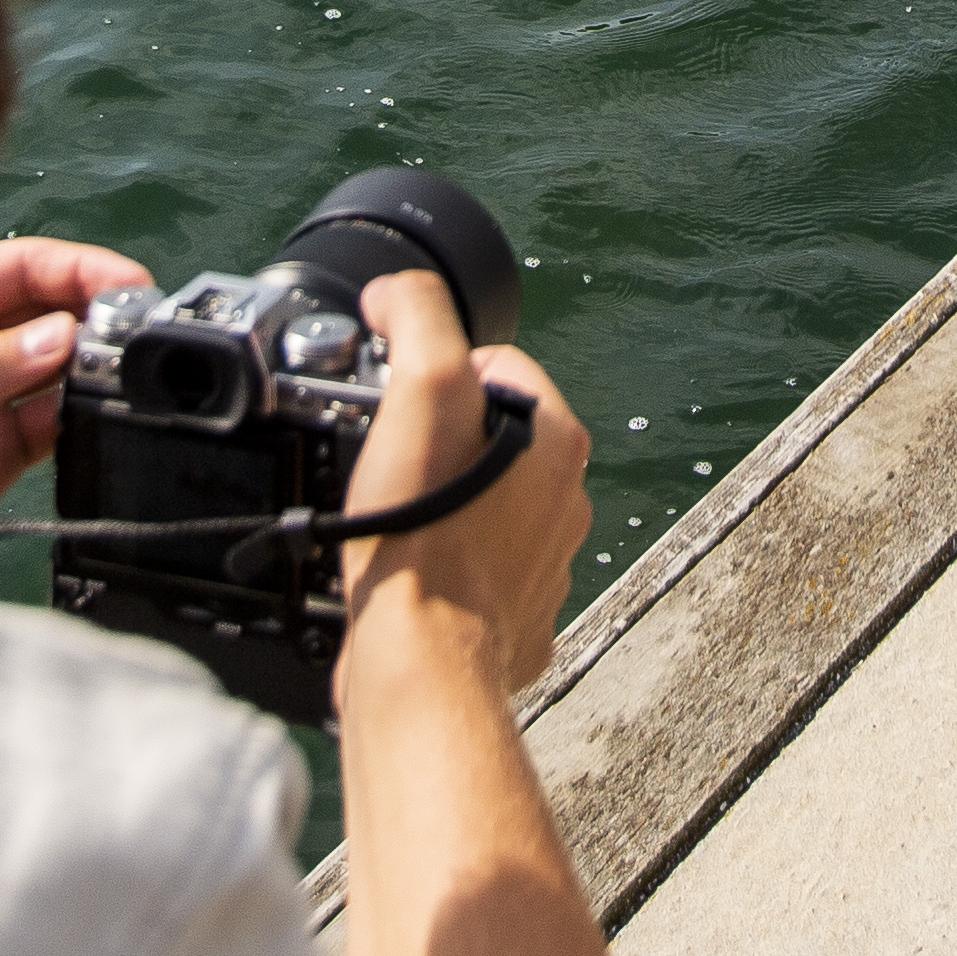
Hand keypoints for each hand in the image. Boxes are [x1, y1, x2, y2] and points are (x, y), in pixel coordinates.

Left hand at [0, 232, 153, 602]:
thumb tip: (61, 339)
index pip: (8, 265)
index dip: (68, 268)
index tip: (121, 281)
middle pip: (38, 310)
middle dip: (89, 310)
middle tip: (134, 324)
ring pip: (50, 368)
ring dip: (88, 363)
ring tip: (121, 365)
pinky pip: (45, 428)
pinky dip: (76, 418)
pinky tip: (95, 412)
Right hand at [340, 267, 594, 699]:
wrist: (419, 664)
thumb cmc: (422, 540)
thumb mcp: (421, 389)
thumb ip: (417, 317)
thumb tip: (397, 291)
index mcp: (557, 439)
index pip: (492, 366)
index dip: (430, 377)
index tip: (395, 410)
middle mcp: (566, 500)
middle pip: (488, 435)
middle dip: (437, 442)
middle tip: (390, 469)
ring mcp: (545, 562)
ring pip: (483, 503)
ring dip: (442, 504)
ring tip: (395, 521)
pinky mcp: (517, 614)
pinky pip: (477, 568)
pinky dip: (444, 563)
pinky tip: (412, 568)